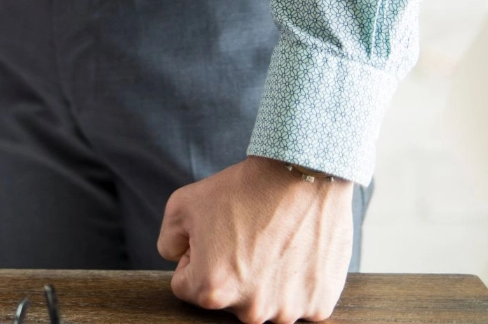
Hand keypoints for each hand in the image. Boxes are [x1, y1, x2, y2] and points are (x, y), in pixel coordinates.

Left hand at [158, 156, 354, 323]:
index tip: (215, 236)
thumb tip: (178, 260)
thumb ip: (168, 242)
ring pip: (262, 300)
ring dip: (263, 279)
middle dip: (228, 271)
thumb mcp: (181, 206)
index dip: (195, 256)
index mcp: (212, 290)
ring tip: (272, 242)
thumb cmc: (242, 190)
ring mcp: (289, 311)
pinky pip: (297, 301)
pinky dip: (294, 282)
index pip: (186, 286)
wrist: (303, 177)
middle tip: (246, 237)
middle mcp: (251, 310)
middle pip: (226, 297)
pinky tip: (295, 252)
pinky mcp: (319, 305)